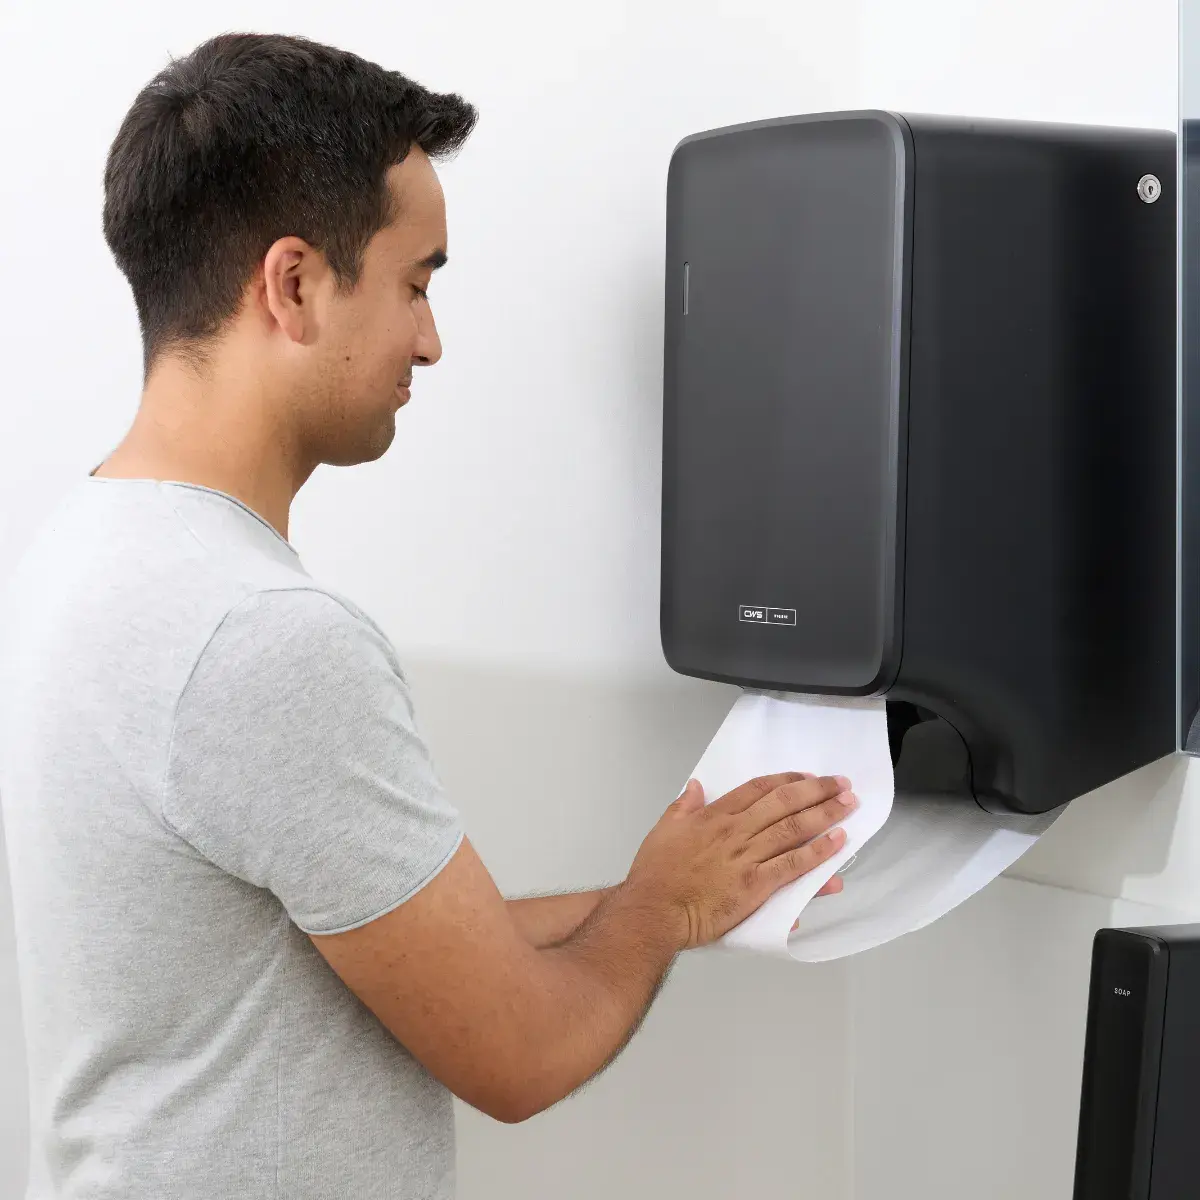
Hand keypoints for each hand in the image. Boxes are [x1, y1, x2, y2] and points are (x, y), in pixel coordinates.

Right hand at [622, 772, 856, 949]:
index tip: (806, 776)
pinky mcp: (756, 885)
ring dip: (825, 814)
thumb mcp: (663, 830)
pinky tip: (837, 843)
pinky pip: (793, 865)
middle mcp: (736, 831)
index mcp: (714, 816)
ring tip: (848, 805)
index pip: (756, 789)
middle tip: (841, 783)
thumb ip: (683, 806)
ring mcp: (748, 857)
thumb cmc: (656, 874)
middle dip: (816, 790)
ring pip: (793, 828)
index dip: (785, 780)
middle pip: (783, 803)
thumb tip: (696, 785)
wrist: (655, 910)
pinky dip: (818, 854)